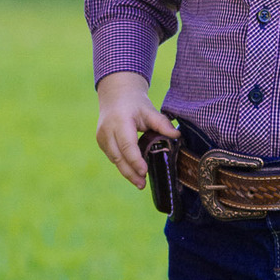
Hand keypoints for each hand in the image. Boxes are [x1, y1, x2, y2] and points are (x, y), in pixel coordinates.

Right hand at [96, 72, 178, 187]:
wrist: (116, 95)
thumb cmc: (135, 104)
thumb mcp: (149, 110)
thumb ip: (162, 123)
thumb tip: (177, 135)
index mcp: (120, 121)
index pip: (127, 145)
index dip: (135, 160)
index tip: (144, 171)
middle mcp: (107, 131)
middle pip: (119, 156)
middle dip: (130, 172)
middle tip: (142, 184)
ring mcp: (102, 137)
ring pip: (115, 160)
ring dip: (127, 172)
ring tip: (140, 183)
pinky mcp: (102, 142)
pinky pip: (113, 157)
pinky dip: (123, 166)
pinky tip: (133, 174)